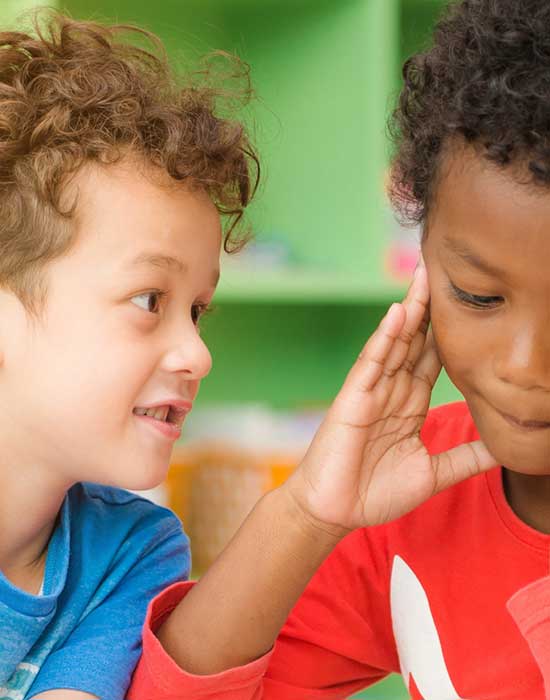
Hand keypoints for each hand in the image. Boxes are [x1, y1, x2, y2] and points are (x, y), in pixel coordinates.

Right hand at [285, 259, 497, 532]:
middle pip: (415, 342)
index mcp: (410, 405)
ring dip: (411, 312)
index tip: (468, 307)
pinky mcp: (353, 397)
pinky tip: (398, 313)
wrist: (336, 511)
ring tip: (425, 279)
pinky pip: (372, 362)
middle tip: (444, 272)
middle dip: (430, 309)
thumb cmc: (376, 493)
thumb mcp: (433, 473)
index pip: (433, 360)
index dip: (449, 334)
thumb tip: (506, 449)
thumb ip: (466, 457)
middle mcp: (392, 391)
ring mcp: (372, 391)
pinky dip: (385, 337)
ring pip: (395, 344)